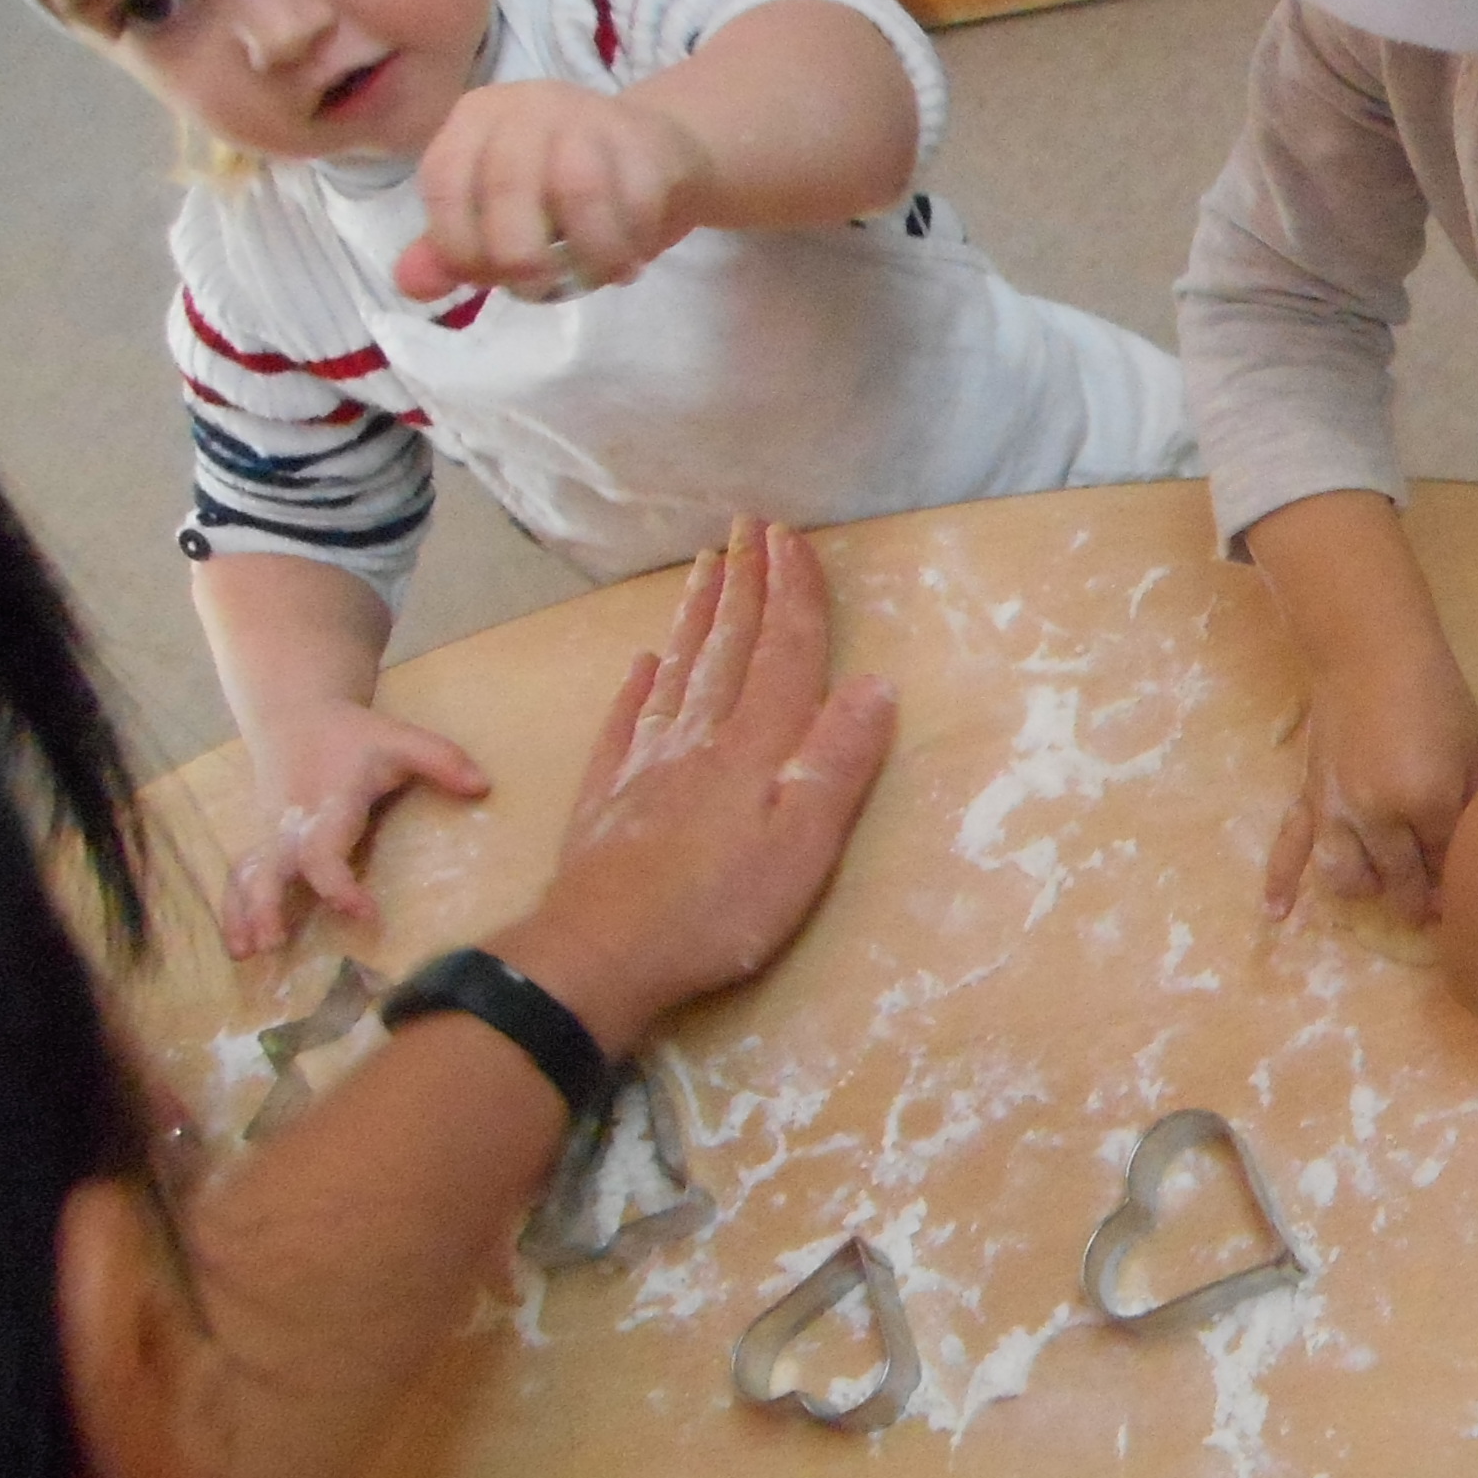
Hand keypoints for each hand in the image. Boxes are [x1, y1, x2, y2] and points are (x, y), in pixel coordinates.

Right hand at [224, 698, 489, 956]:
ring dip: (239, 913)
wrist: (296, 717)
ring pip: (246, 875)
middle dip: (265, 904)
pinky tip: (239, 943)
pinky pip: (242, 876)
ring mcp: (272, 833)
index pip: (322, 850)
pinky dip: (234, 907)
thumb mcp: (401, 738)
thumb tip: (483, 787)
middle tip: (270, 942)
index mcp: (327, 804)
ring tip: (242, 955)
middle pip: (268, 868)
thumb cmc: (354, 735)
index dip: (337, 883)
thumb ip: (442, 760)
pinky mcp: (264, 841)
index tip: (365, 914)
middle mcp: (291, 823)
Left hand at [395, 77, 713, 301]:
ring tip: (597, 279)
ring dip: (588, 253)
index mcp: (474, 120)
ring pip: (578, 189)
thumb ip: (452, 248)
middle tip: (538, 288)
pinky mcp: (643, 137)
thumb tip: (410, 285)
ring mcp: (587, 115)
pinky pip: (638, 199)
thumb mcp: (496, 212)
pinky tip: (630, 262)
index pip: (445, 182)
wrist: (650, 147)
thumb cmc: (559, 184)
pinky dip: (633, 244)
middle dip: (520, 256)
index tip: (486, 280)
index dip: (458, 245)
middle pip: (508, 184)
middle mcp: (524, 107)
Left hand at [489, 522, 894, 1055]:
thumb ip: (837, 761)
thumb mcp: (804, 843)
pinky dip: (638, 685)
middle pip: (729, 646)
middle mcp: (702, 737)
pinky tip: (641, 663)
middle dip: (745, 584)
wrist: (602, 949)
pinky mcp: (610, 795)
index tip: (792, 538)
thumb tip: (876, 683)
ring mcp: (649, 763)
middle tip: (748, 527)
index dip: (793, 594)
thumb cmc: (718, 907)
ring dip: (697, 616)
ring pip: (679, 671)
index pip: (785, 652)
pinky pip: (626, 722)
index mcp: (756, 745)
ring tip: (705, 568)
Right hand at [1267, 639, 1477, 929]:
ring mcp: (1337, 810)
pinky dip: (1280, 882)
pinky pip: (1290, 847)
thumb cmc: (1435, 694)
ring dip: (1367, 892)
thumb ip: (1473, 803)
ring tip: (1381, 889)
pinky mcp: (1309, 798)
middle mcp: (1378, 815)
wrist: (1370, 653)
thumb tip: (1475, 845)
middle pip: (1399, 879)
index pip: (1446, 861)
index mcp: (1427, 801)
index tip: (1467, 892)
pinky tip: (1277, 914)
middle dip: (1419, 898)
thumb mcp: (1472, 748)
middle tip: (1432, 907)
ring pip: (1347, 875)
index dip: (1458, 880)